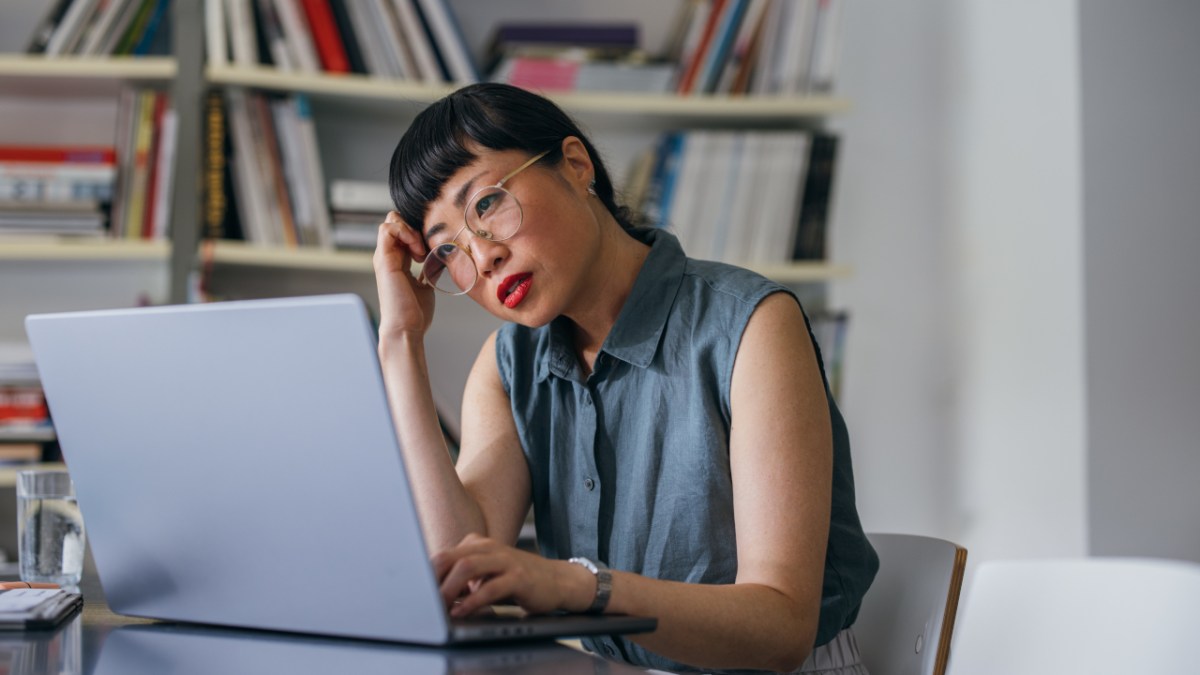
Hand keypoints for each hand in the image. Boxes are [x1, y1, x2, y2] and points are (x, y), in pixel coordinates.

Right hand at [373, 211, 434, 339]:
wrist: (406, 328)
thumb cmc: (415, 313)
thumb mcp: (425, 285)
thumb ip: (428, 271)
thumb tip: (438, 262)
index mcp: (397, 262)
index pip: (403, 232)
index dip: (418, 232)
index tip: (432, 249)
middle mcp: (388, 256)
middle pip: (395, 222)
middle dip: (413, 226)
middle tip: (425, 247)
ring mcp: (384, 257)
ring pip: (390, 221)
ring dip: (410, 230)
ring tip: (421, 251)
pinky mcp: (384, 260)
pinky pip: (388, 230)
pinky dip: (405, 233)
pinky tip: (417, 252)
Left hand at [432, 533, 593, 617]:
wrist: (557, 580)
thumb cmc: (516, 580)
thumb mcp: (487, 575)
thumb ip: (463, 580)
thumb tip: (434, 596)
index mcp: (477, 545)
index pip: (444, 555)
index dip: (427, 574)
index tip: (416, 594)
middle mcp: (489, 548)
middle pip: (452, 557)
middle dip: (434, 580)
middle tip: (423, 601)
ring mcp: (505, 560)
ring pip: (468, 567)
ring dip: (449, 588)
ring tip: (440, 606)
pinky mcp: (519, 577)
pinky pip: (491, 587)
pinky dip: (472, 601)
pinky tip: (463, 611)